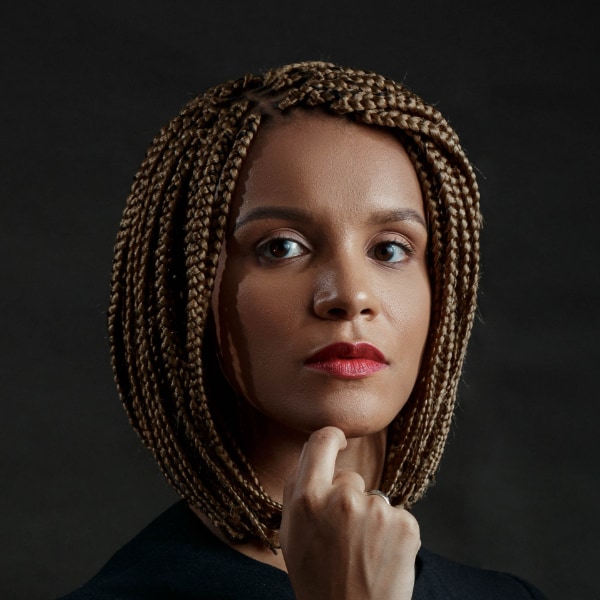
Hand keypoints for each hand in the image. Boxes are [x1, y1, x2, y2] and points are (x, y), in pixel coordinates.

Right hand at [280, 426, 419, 599]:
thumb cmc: (317, 580)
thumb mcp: (291, 534)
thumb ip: (298, 490)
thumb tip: (312, 452)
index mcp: (307, 498)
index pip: (321, 441)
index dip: (332, 437)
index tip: (339, 441)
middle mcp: (342, 498)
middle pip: (350, 478)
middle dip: (348, 498)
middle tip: (342, 536)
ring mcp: (376, 510)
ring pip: (373, 498)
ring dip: (370, 517)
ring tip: (362, 552)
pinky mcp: (405, 524)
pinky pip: (397, 514)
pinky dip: (392, 531)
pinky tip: (382, 556)